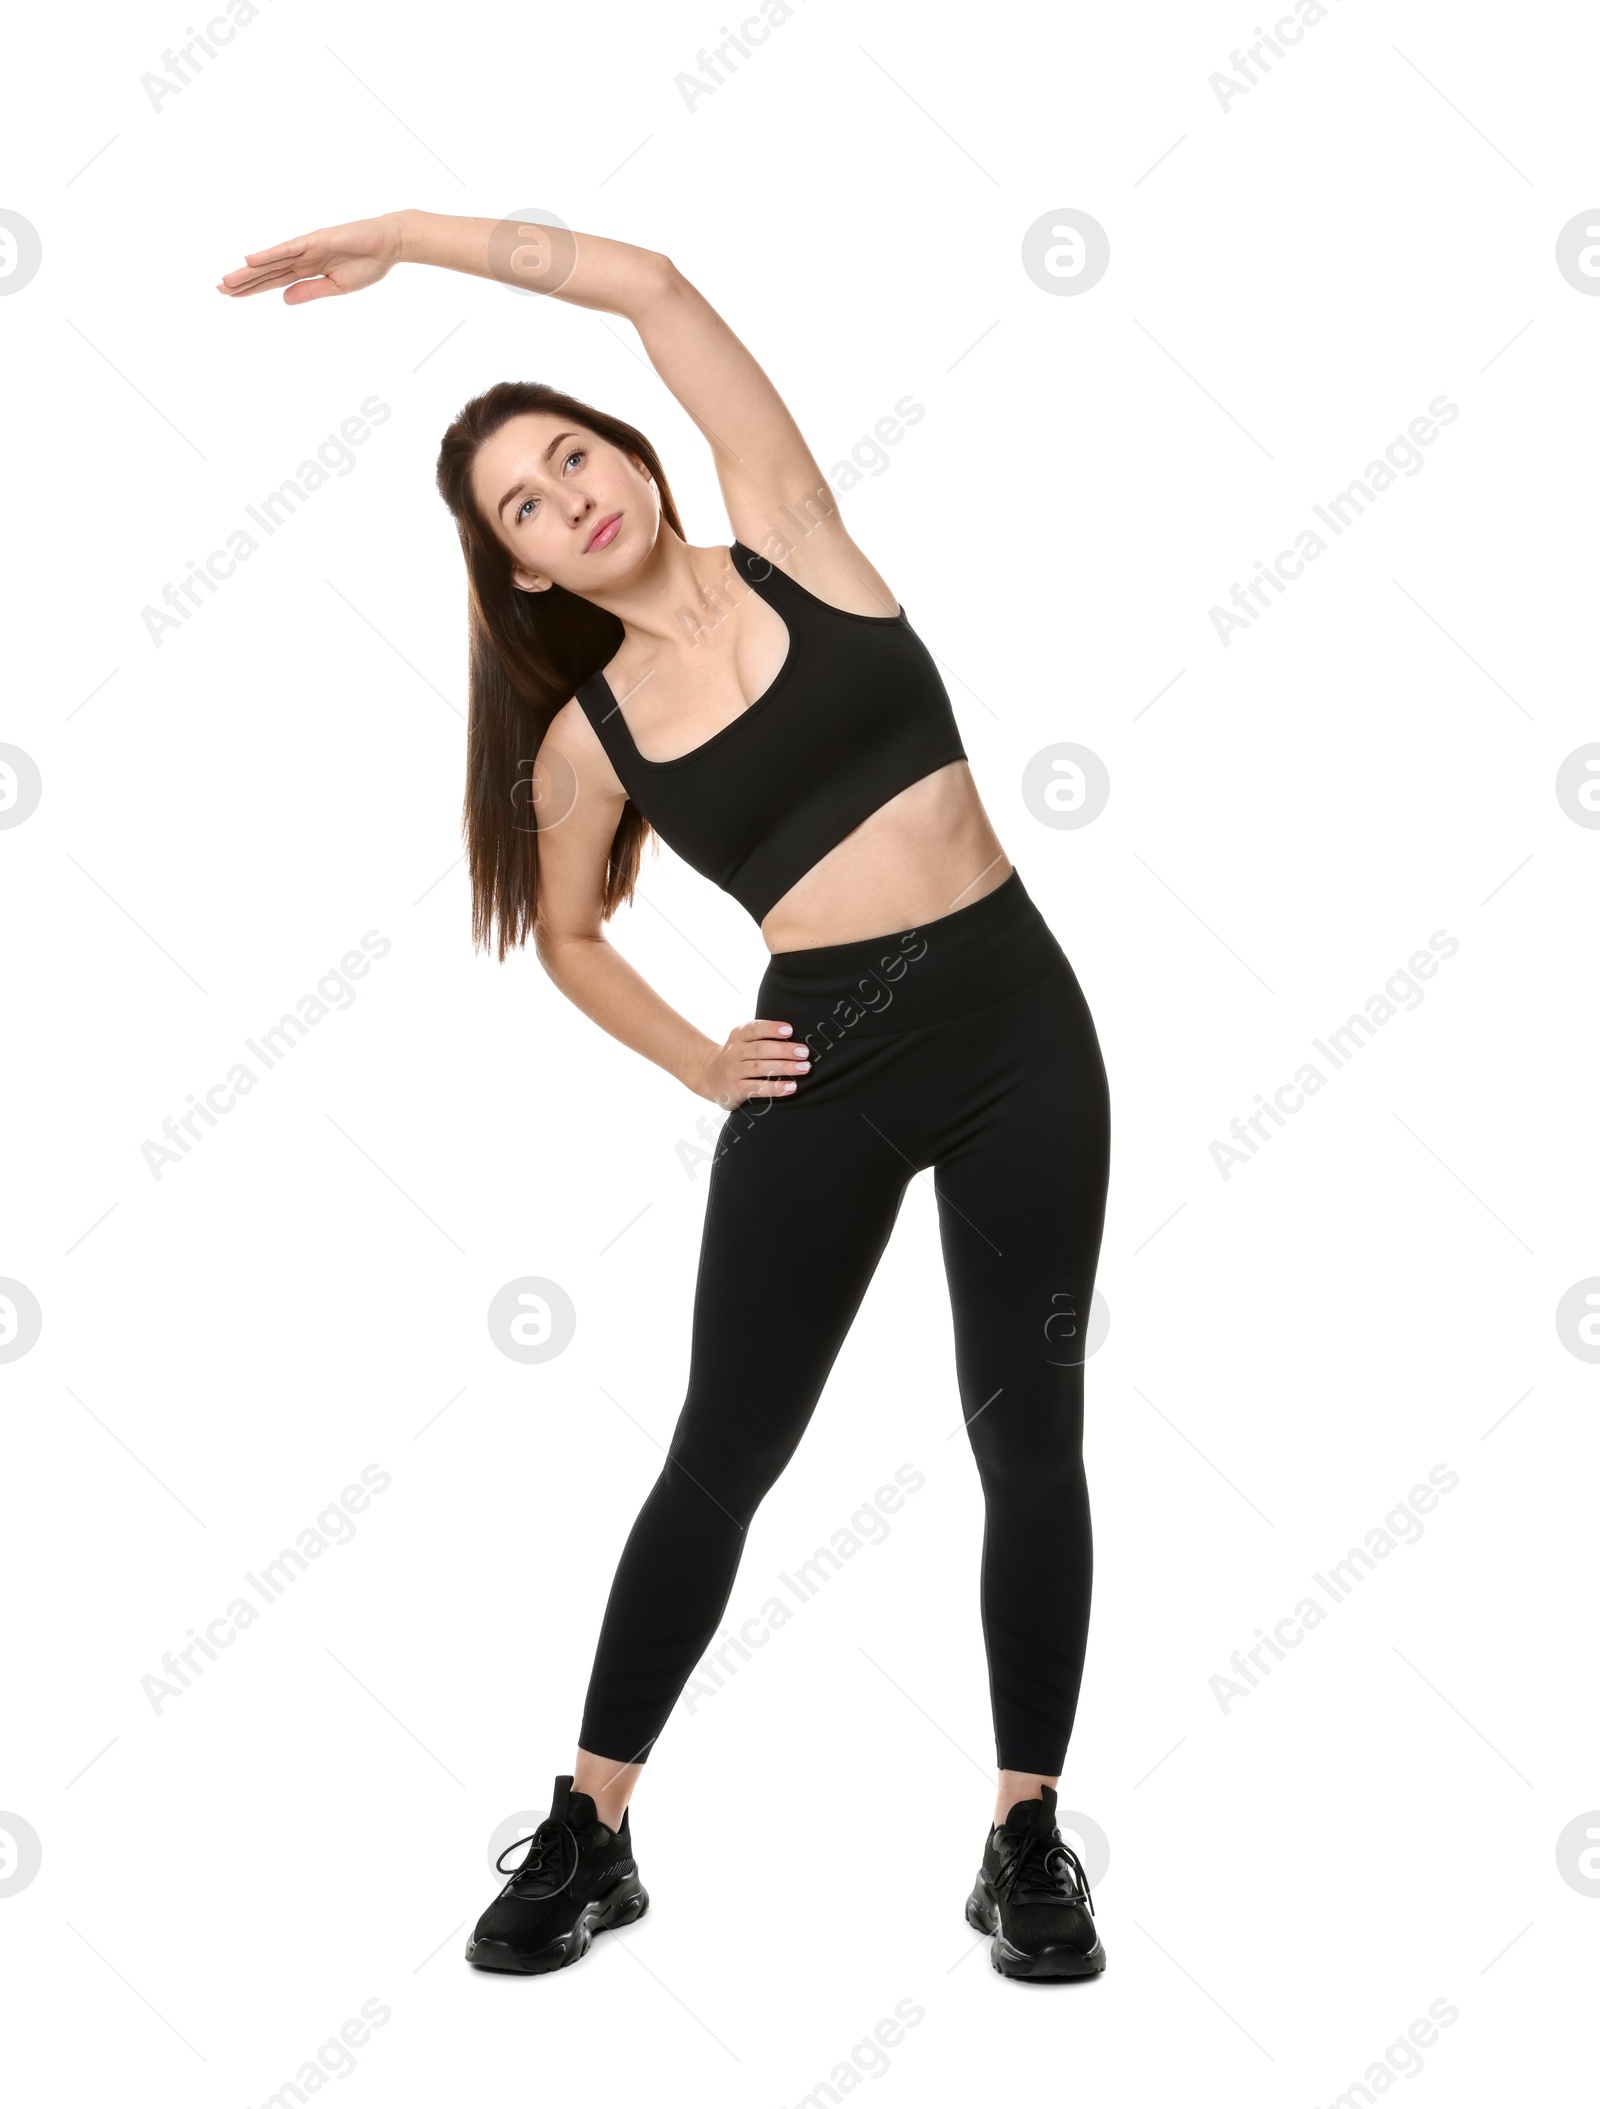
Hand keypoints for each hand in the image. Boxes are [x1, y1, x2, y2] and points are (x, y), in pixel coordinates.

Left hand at [216, 212, 404, 303]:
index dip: (253, 288)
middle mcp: (302, 258)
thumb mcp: (337, 287)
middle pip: (267, 272)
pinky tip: (249, 260)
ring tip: (227, 281)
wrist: (389, 244)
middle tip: (218, 289)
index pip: (274, 281)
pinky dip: (268, 254)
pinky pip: (286, 249)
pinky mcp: (314, 240)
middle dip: (244, 281)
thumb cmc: (368, 264)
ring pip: (272, 262)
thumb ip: (310, 292)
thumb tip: (283, 300)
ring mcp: (306, 248)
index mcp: (308, 270)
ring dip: (249, 271)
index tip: (232, 296)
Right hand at [697, 1018, 810, 1107]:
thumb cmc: (736, 1058)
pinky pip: (757, 1088)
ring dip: (784, 1068)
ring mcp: (734, 1071)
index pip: (754, 1029)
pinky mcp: (736, 1089)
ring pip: (760, 1068)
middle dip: (784, 1050)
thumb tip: (795, 1039)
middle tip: (804, 1052)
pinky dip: (775, 1088)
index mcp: (738, 1036)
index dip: (772, 1028)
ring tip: (803, 1068)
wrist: (708, 1077)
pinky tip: (791, 1087)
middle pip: (761, 1049)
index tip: (790, 1030)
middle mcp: (735, 1052)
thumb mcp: (742, 1042)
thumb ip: (762, 1038)